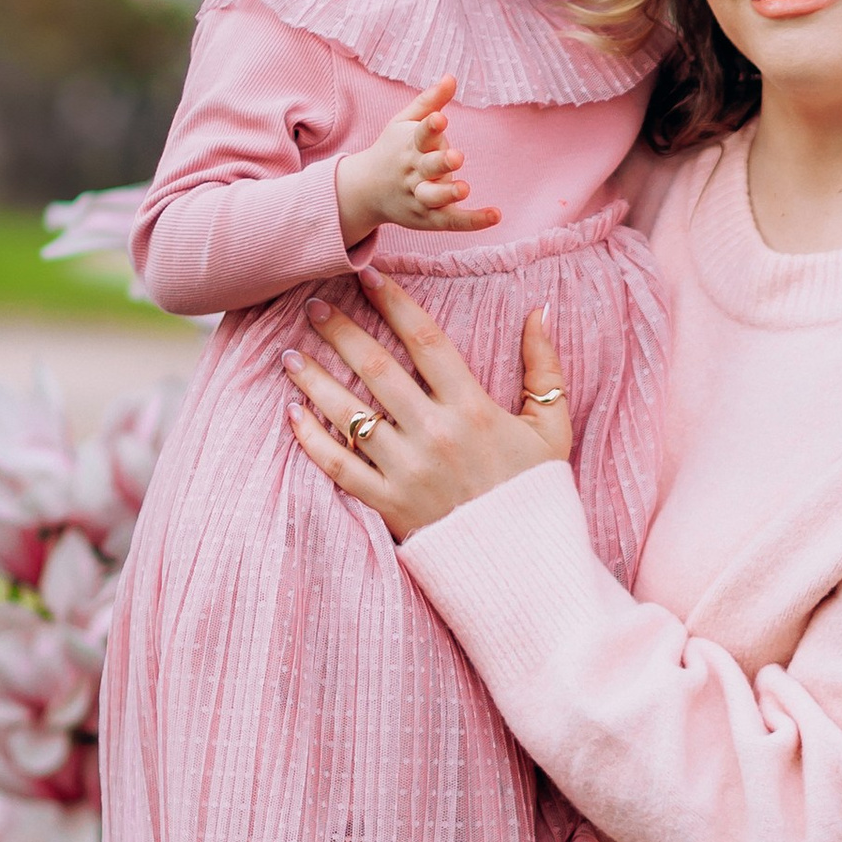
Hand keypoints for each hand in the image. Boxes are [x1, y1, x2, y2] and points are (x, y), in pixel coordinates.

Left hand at [289, 276, 572, 541]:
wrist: (524, 566)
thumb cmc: (537, 493)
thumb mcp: (553, 427)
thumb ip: (544, 367)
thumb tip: (539, 311)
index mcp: (473, 408)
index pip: (426, 340)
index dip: (394, 303)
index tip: (367, 275)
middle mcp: (435, 434)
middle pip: (377, 368)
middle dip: (341, 331)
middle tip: (314, 304)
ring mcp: (408, 471)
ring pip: (349, 414)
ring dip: (314, 379)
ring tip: (289, 354)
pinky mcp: (389, 504)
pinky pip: (340, 467)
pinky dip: (311, 440)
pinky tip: (292, 414)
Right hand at [335, 76, 500, 242]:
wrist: (365, 190)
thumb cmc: (392, 150)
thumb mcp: (403, 123)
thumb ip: (429, 102)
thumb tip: (451, 77)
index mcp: (410, 145)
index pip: (420, 134)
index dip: (430, 127)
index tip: (440, 118)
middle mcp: (413, 172)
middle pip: (427, 167)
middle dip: (440, 162)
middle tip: (456, 157)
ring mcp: (419, 196)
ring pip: (432, 197)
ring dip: (447, 194)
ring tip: (464, 188)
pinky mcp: (429, 217)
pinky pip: (451, 220)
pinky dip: (472, 220)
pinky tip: (495, 215)